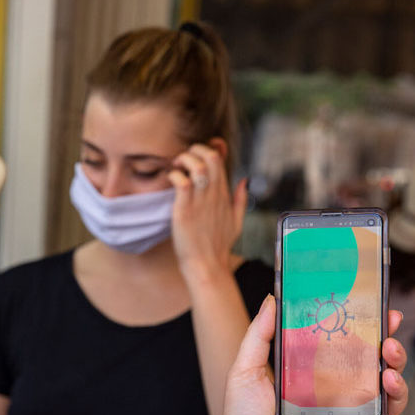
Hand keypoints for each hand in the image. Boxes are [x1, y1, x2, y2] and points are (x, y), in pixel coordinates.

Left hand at [169, 143, 246, 274]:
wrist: (207, 266)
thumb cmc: (218, 246)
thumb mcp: (236, 221)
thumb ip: (240, 199)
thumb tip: (244, 180)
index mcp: (223, 194)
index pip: (219, 159)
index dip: (208, 148)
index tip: (195, 155)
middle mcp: (214, 194)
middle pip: (211, 157)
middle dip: (195, 149)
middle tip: (182, 160)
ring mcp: (201, 202)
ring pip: (198, 166)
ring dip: (185, 160)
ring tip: (176, 167)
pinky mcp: (185, 211)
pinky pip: (182, 183)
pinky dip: (175, 176)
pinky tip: (170, 180)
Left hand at [196, 296, 414, 414]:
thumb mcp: (246, 369)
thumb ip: (260, 334)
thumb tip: (274, 298)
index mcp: (317, 381)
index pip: (353, 351)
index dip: (372, 332)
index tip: (385, 312)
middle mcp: (337, 403)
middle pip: (377, 374)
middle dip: (392, 355)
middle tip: (388, 343)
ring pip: (389, 406)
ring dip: (399, 387)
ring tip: (389, 374)